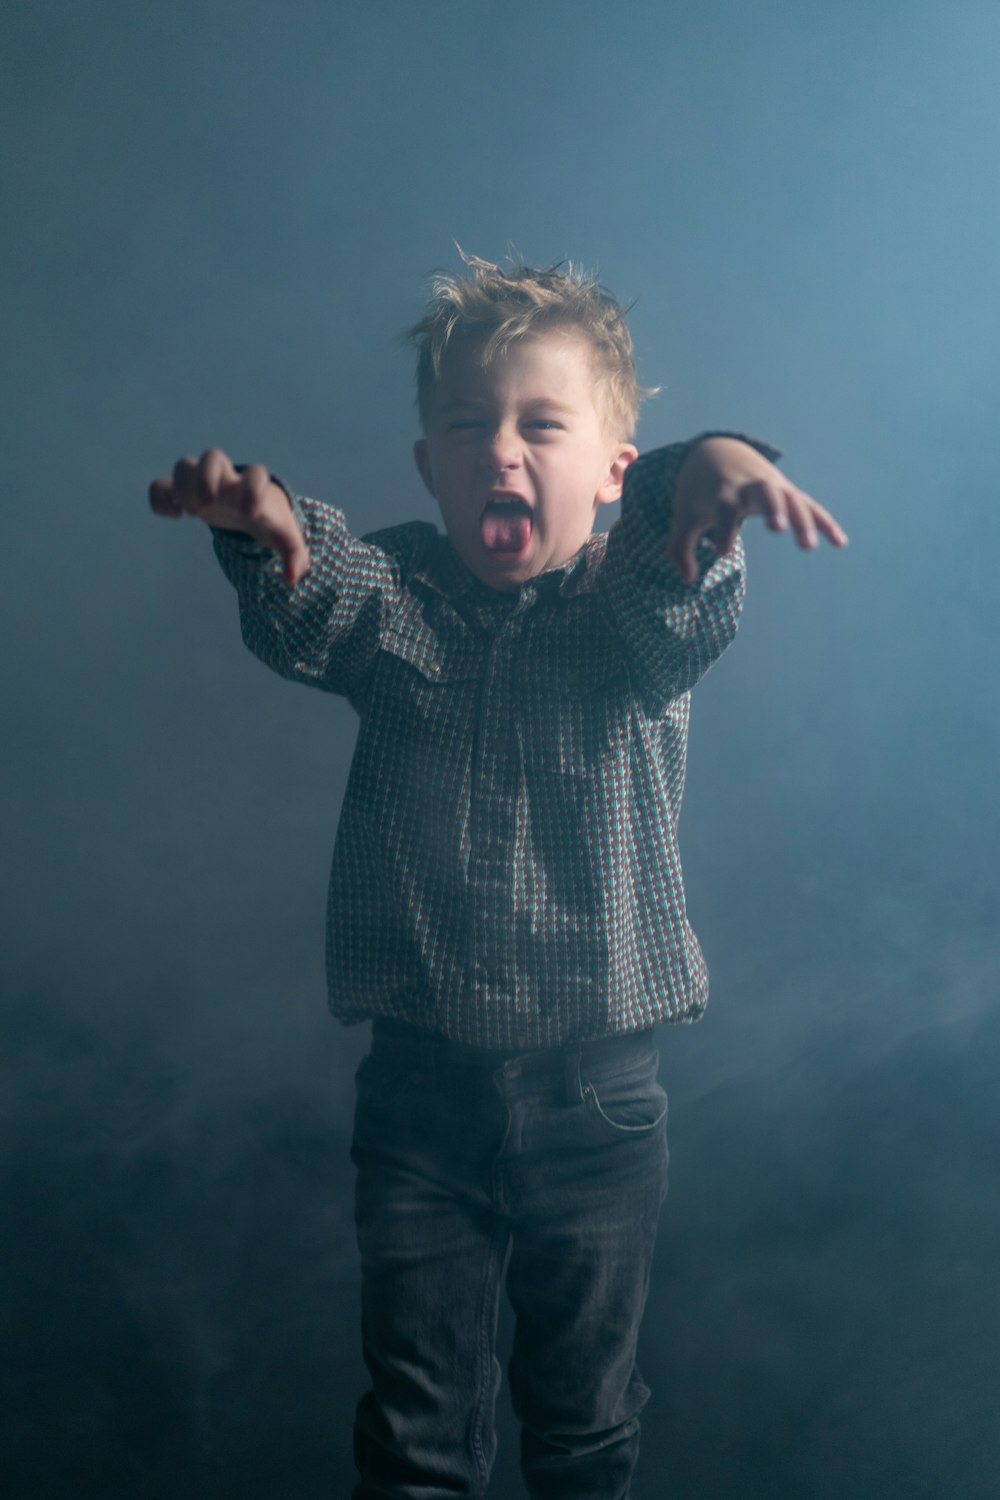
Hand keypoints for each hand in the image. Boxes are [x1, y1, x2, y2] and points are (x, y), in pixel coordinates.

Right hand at [149, 448, 310, 585]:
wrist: (251, 504)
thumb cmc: (268, 519)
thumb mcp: (285, 538)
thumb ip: (295, 556)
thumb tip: (293, 578)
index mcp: (254, 486)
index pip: (257, 474)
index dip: (253, 489)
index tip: (250, 514)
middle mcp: (226, 478)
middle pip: (213, 456)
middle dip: (206, 477)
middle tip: (207, 507)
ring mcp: (203, 482)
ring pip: (184, 465)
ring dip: (182, 485)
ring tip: (191, 513)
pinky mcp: (184, 493)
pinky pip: (160, 485)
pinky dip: (160, 498)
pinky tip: (173, 516)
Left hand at [668, 437, 847, 582]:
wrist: (719, 453)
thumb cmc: (699, 492)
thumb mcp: (683, 515)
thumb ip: (679, 549)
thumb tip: (690, 579)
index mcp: (724, 490)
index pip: (725, 509)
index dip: (723, 529)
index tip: (720, 553)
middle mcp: (752, 486)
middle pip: (766, 493)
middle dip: (773, 508)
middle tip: (778, 529)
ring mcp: (774, 487)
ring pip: (793, 500)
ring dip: (802, 520)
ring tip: (808, 546)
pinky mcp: (788, 493)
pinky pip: (810, 507)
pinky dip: (825, 522)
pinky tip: (840, 543)